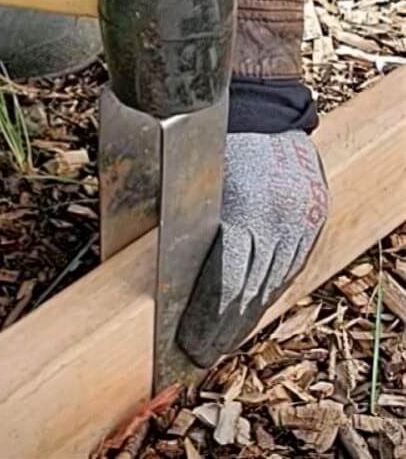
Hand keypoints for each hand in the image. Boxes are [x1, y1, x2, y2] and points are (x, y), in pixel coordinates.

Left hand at [178, 130, 328, 366]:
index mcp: (242, 210)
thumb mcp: (182, 181)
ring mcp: (302, 220)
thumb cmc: (205, 139)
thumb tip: (151, 278)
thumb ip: (174, 230)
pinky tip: (250, 309)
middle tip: (200, 356)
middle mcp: (279, 220)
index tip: (185, 343)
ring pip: (273, 284)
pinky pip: (290, 267)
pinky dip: (267, 292)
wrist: (257, 107)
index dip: (205, 319)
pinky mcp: (312, 219)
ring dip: (246, 318)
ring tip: (223, 342)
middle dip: (222, 330)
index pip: (224, 283)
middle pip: (250, 292)